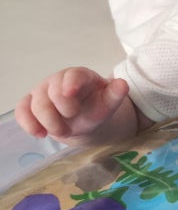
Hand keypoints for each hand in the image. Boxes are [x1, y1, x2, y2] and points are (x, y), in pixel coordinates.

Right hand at [15, 67, 130, 143]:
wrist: (84, 118)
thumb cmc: (96, 106)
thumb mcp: (109, 102)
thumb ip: (115, 95)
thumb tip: (123, 84)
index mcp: (80, 76)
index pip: (73, 75)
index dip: (71, 83)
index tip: (71, 93)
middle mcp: (58, 81)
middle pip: (52, 91)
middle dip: (61, 108)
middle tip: (73, 118)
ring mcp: (42, 91)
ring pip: (36, 104)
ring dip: (48, 121)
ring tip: (62, 131)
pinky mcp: (30, 104)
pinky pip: (22, 111)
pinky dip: (28, 123)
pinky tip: (40, 134)